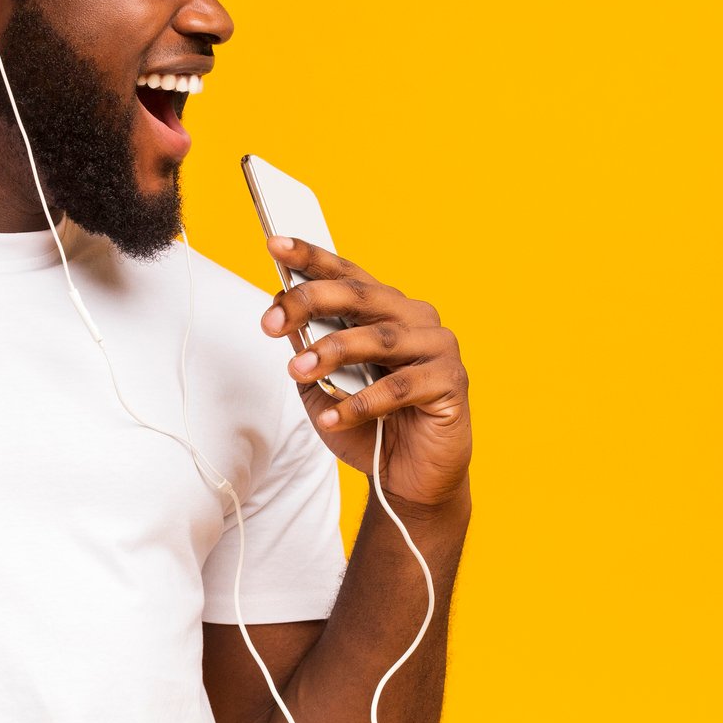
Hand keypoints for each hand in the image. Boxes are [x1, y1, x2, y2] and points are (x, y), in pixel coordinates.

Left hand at [260, 236, 471, 511]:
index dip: (312, 257)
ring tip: (298, 370)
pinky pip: (399, 387)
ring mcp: (437, 348)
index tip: (275, 244)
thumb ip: (305, 347)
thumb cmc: (366, 426)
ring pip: (380, 338)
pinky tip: (332, 416)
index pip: (346, 275)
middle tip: (272, 321)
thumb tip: (278, 307)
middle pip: (361, 296)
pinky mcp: (450, 383)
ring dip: (332, 352)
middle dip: (311, 302)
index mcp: (386, 309)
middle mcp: (414, 318)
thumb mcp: (321, 385)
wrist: (407, 478)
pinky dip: (360, 402)